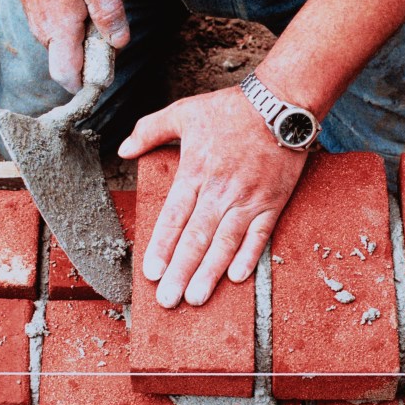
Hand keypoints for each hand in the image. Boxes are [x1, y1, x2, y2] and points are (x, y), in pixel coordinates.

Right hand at [0, 0, 128, 92]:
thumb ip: (109, 11)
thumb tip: (119, 41)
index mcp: (60, 29)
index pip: (70, 78)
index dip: (90, 81)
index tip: (107, 62)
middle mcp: (45, 32)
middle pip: (78, 58)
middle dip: (100, 39)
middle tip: (109, 4)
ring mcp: (40, 22)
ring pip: (73, 38)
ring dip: (92, 21)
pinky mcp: (38, 10)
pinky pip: (65, 23)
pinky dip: (81, 10)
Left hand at [117, 87, 307, 307]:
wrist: (281, 104)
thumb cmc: (230, 108)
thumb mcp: (184, 111)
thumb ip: (151, 130)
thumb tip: (124, 149)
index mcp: (195, 171)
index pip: (174, 217)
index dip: (162, 247)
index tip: (151, 273)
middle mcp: (220, 190)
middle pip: (196, 238)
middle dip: (181, 272)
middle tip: (168, 300)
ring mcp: (248, 199)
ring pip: (225, 242)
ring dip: (209, 273)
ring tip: (196, 298)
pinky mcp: (273, 202)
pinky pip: (259, 234)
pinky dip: (248, 256)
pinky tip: (236, 277)